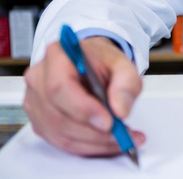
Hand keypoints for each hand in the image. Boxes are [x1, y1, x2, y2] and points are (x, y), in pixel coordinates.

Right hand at [23, 37, 144, 155]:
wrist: (91, 64)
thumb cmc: (102, 62)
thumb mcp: (123, 64)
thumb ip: (126, 83)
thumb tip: (120, 110)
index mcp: (57, 56)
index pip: (59, 87)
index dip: (83, 109)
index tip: (108, 121)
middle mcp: (39, 78)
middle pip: (59, 115)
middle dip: (94, 132)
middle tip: (122, 133)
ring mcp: (35, 101)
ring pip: (60, 133)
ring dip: (94, 142)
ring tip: (122, 138)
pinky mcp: (39, 120)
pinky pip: (60, 141)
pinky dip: (87, 146)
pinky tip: (108, 142)